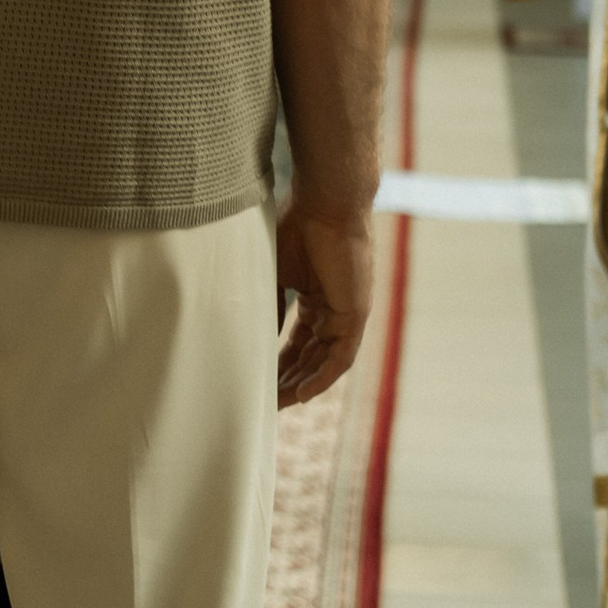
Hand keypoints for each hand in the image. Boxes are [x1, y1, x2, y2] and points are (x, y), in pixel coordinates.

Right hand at [276, 198, 376, 406]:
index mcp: (315, 299)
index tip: (256, 384)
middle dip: (287, 382)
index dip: (277, 365)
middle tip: (263, 404)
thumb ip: (267, 305)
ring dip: (302, 385)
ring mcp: (347, 314)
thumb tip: (251, 337)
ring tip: (277, 404)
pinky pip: (340, 356)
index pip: (296, 343)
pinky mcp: (356, 314)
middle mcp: (334, 310)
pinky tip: (301, 394)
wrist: (325, 203)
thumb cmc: (296, 226)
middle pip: (310, 358)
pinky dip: (321, 377)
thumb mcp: (273, 272)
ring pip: (324, 362)